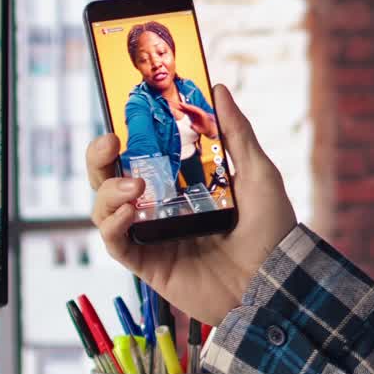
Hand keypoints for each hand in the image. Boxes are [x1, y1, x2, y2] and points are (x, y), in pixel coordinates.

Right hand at [86, 84, 296, 323]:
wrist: (275, 284)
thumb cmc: (272, 231)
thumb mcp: (258, 173)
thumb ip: (236, 132)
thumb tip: (217, 88)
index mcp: (182, 182)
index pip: (141, 153)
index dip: (125, 133)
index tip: (122, 114)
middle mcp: (161, 206)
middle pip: (110, 176)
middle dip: (98, 157)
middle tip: (110, 141)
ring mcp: (151, 234)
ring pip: (104, 206)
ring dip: (107, 190)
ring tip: (134, 186)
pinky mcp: (147, 263)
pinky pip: (114, 242)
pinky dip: (112, 224)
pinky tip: (127, 212)